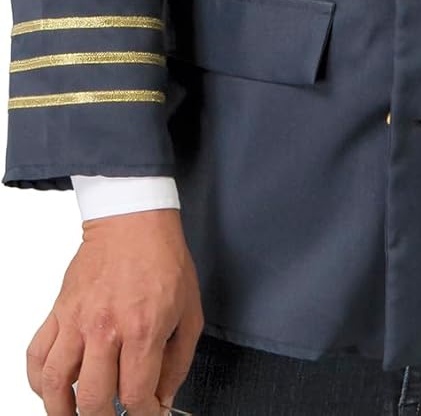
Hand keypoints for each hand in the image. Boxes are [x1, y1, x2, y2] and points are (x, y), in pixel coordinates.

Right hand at [25, 207, 203, 415]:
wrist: (134, 219)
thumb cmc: (163, 258)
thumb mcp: (189, 311)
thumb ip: (179, 361)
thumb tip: (164, 397)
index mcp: (142, 328)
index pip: (135, 394)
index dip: (144, 413)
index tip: (147, 411)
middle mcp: (105, 328)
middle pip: (94, 398)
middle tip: (113, 413)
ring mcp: (77, 320)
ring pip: (55, 383)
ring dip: (63, 410)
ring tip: (75, 414)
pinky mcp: (59, 310)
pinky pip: (36, 355)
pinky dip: (38, 381)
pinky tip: (52, 388)